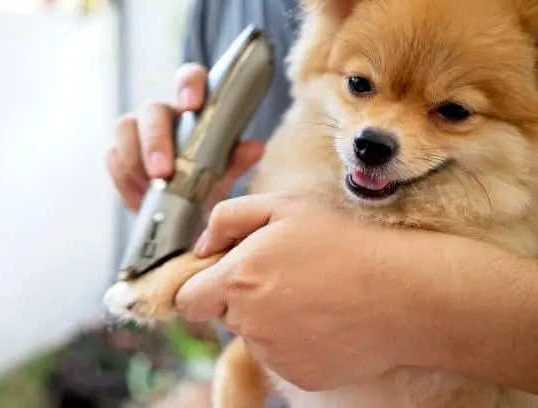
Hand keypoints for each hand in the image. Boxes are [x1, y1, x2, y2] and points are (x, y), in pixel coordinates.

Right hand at [107, 63, 263, 211]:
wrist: (187, 215)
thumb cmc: (208, 184)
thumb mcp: (226, 174)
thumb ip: (237, 160)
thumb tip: (255, 147)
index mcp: (194, 108)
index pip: (190, 78)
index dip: (189, 85)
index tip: (192, 103)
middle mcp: (164, 114)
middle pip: (151, 110)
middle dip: (155, 140)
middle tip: (163, 172)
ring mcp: (137, 132)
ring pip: (124, 130)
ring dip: (135, 161)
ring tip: (150, 191)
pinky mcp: (119, 154)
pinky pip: (113, 159)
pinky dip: (125, 182)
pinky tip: (140, 201)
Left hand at [175, 192, 422, 389]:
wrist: (401, 293)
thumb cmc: (345, 243)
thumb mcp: (285, 206)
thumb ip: (229, 218)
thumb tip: (201, 246)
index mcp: (238, 279)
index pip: (188, 299)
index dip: (201, 286)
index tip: (225, 276)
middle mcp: (248, 322)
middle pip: (224, 314)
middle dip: (242, 296)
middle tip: (284, 276)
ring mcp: (273, 353)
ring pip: (253, 335)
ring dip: (270, 318)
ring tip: (311, 296)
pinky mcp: (296, 374)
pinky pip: (280, 356)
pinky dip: (294, 341)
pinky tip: (324, 319)